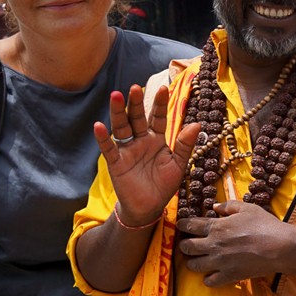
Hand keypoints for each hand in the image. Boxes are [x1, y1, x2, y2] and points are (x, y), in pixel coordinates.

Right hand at [92, 85, 199, 227]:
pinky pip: (109, 148)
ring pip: (122, 128)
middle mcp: (140, 141)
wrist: (149, 207)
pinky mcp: (116, 163)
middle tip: (135, 87)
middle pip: (137, 118)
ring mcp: (127, 150)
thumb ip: (185, 145)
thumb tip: (197, 125)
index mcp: (156, 139)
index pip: (158, 117)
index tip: (164, 88)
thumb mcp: (178, 164)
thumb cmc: (163, 185)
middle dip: (136, 103)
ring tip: (116, 96)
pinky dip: (103, 138)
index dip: (160, 104)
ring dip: (119, 113)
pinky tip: (99, 126)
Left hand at [176, 201, 290, 286]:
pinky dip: (208, 279)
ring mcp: (219, 262)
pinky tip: (211, 275)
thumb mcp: (248, 208)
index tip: (180, 225)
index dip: (182, 224)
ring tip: (196, 260)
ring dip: (192, 262)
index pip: (190, 225)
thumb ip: (229, 206)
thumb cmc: (265, 225)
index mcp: (216, 227)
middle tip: (187, 244)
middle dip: (184, 245)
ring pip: (193, 266)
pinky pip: (209, 281)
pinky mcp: (228, 275)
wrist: (280, 247)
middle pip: (186, 247)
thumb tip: (215, 206)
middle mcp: (213, 245)